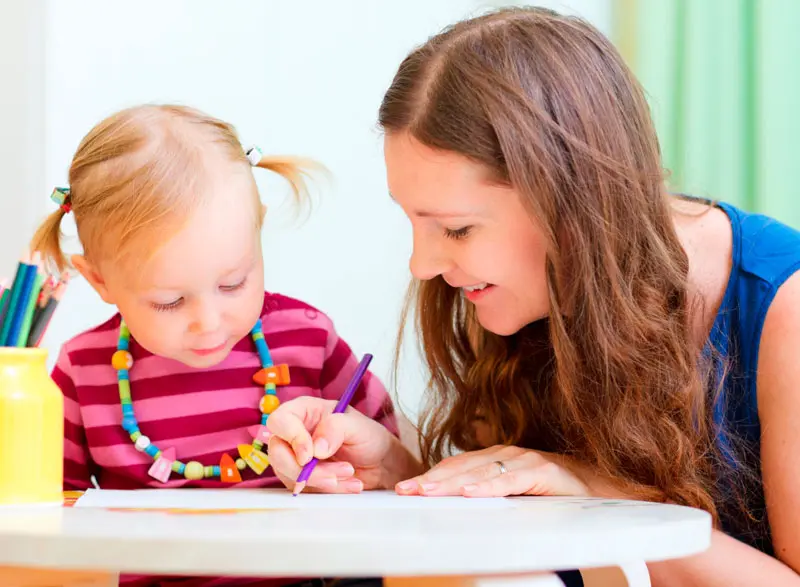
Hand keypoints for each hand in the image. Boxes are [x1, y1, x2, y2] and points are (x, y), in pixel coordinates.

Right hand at [266, 396, 397, 492]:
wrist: (380, 463)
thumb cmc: (367, 436)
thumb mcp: (358, 426)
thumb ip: (336, 428)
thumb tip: (316, 448)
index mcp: (304, 411)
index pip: (280, 421)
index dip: (291, 438)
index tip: (310, 455)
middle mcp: (295, 434)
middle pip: (277, 453)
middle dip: (306, 469)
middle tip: (337, 472)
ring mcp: (295, 458)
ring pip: (290, 475)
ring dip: (321, 480)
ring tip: (350, 474)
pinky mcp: (301, 479)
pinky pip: (304, 489)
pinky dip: (327, 490)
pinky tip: (349, 484)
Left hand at [395, 445, 590, 497]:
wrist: (610, 493)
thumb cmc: (563, 498)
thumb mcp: (520, 499)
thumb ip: (496, 499)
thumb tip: (461, 511)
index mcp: (500, 461)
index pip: (458, 468)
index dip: (432, 477)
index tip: (405, 489)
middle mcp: (510, 456)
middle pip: (463, 467)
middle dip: (432, 479)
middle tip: (405, 491)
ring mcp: (527, 461)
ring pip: (482, 471)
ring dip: (451, 482)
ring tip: (426, 491)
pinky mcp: (545, 472)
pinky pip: (512, 481)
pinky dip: (489, 486)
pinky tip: (470, 492)